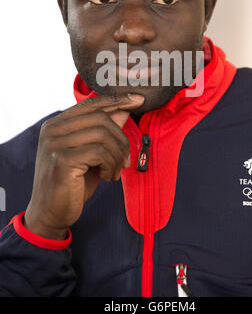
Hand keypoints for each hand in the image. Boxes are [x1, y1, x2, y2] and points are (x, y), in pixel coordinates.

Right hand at [23, 93, 143, 239]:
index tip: (138, 100)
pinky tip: (109, 176)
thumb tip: (124, 110)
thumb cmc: (72, 182)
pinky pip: (100, 153)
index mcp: (57, 124)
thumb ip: (104, 131)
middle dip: (121, 138)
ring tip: (116, 171)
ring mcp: (55, 144)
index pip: (91, 103)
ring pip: (103, 135)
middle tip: (126, 159)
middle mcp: (53, 129)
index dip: (117, 100)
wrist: (50, 213)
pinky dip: (111, 165)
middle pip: (101, 118)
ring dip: (117, 155)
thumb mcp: (92, 153)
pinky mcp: (63, 161)